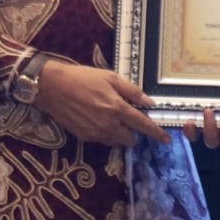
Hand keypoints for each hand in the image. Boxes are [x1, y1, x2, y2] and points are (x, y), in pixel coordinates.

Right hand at [32, 61, 168, 146]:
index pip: (143, 125)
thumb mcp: (110, 77)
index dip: (157, 133)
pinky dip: (105, 134)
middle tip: (128, 119)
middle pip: (130, 139)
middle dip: (134, 133)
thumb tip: (150, 103)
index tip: (167, 139)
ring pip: (116, 141)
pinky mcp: (83, 137)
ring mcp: (95, 133)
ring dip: (119, 134)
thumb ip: (132, 91)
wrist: (52, 86)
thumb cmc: (83, 78)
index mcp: (118, 108)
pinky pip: (101, 141)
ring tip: (111, 118)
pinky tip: (98, 120)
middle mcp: (108, 124)